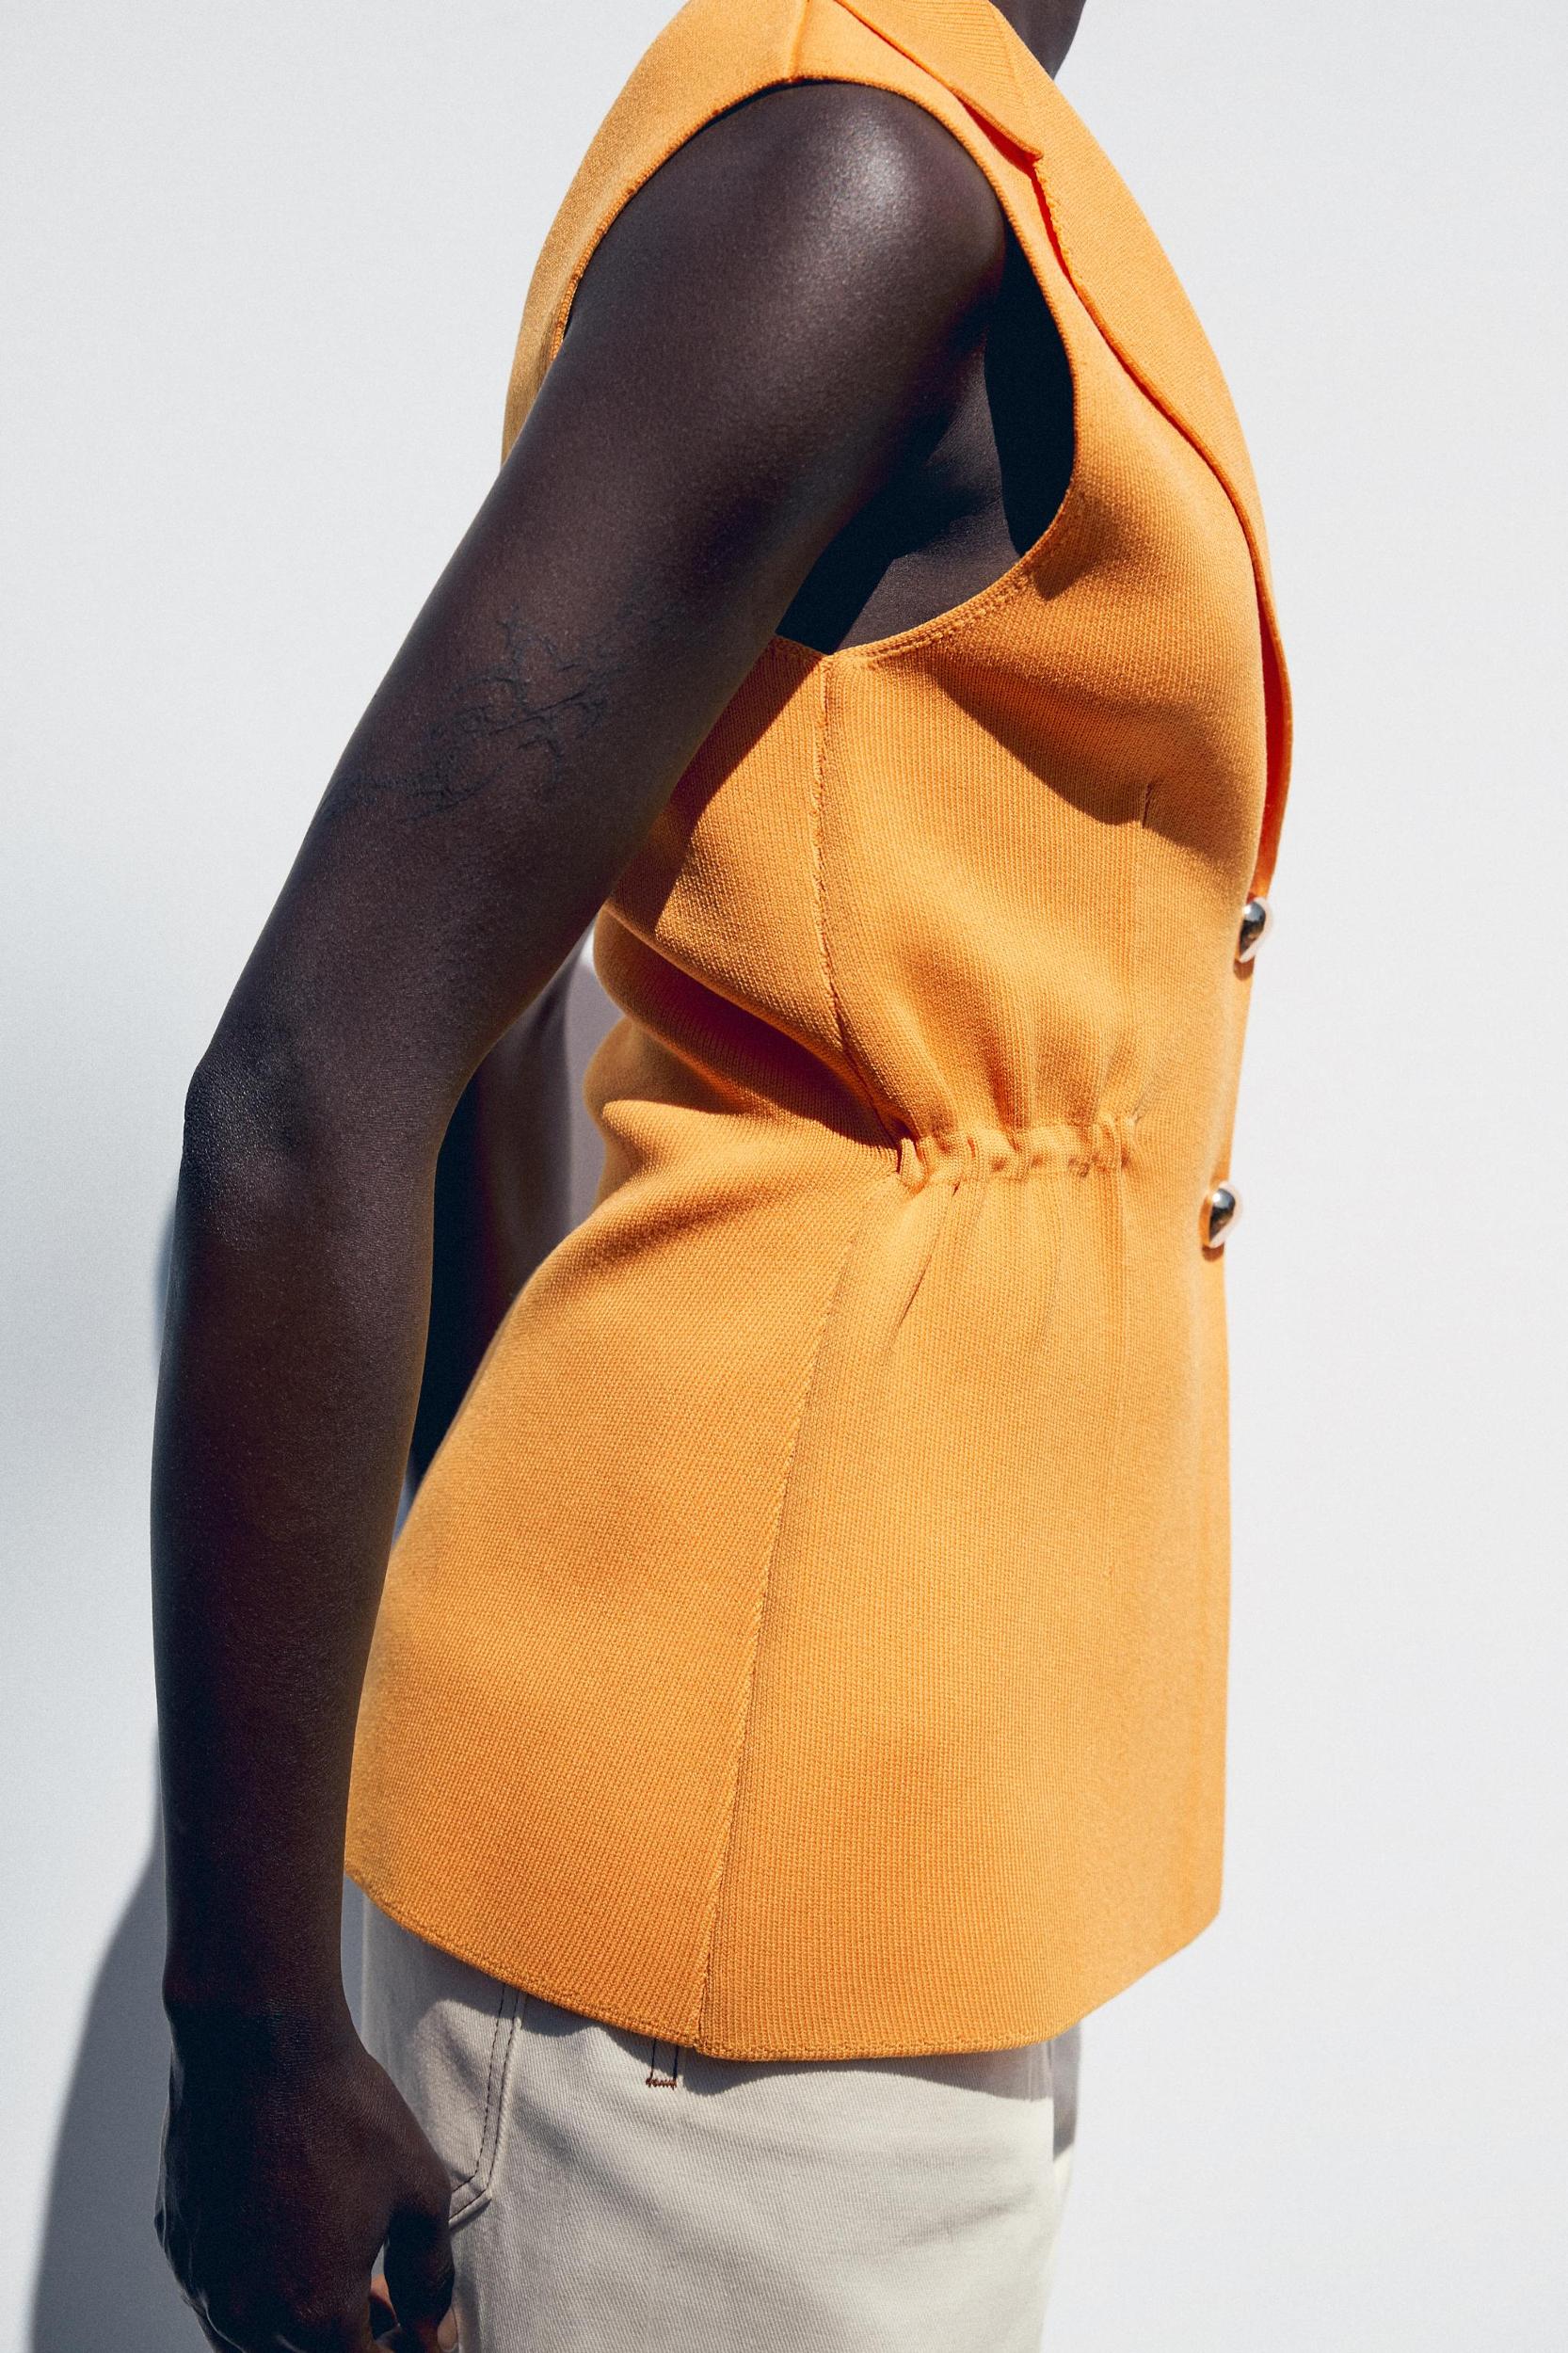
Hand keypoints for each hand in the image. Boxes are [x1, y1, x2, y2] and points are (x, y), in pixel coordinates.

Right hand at [155, 1995, 457, 2351]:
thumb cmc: (345, 2111)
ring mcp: (205, 2285)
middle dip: (355, 2341)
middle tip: (387, 2302)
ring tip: (343, 2272)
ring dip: (300, 2327)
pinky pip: (218, 2298)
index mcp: (316, 2314)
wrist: (257, 2044)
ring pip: (255, 2343)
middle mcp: (250, 2316)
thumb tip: (436, 2336)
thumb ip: (430, 2278)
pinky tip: (290, 2241)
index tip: (416, 2328)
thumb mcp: (420, 2192)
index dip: (401, 2350)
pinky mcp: (179, 2248)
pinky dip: (257, 2291)